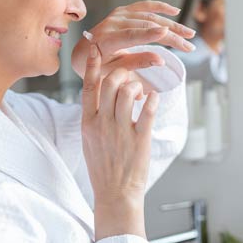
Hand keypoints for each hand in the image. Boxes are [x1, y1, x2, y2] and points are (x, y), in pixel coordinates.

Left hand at [71, 0, 195, 81]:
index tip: (167, 34)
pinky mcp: (123, 11)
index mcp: (105, 39)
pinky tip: (175, 12)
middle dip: (170, 35)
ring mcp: (118, 14)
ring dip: (171, 25)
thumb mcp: (113, 71)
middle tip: (189, 45)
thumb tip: (161, 60)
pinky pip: (144, 6)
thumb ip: (136, 63)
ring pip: (149, 16)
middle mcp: (112, 23)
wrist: (82, 53)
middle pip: (146, 26)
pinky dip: (160, 7)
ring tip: (189, 35)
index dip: (149, 34)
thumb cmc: (97, 67)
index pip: (130, 35)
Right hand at [81, 44, 160, 239]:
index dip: (92, 65)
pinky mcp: (139, 139)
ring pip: (130, 91)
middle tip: (131, 79)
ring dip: (139, 87)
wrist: (115, 195)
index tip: (95, 47)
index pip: (88, 87)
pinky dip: (154, 99)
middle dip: (124, 74)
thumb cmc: (104, 168)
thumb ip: (95, 117)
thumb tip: (103, 95)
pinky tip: (154, 98)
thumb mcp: (90, 140)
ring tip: (142, 95)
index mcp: (88, 123)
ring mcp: (121, 131)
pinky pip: (149, 109)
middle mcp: (102, 124)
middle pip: (112, 83)